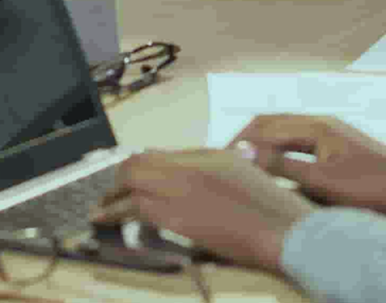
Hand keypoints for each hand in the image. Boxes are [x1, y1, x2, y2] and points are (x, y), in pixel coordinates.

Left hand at [92, 146, 316, 272]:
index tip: (128, 181)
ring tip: (100, 212)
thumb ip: (217, 169)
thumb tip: (192, 175)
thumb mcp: (246, 174)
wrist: (285, 231)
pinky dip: (118, 214)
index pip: (159, 154)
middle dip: (118, 180)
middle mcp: (190, 167)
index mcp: (208, 154)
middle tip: (109, 195)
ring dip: (112, 199)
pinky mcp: (179, 218)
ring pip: (131, 184)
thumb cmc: (274, 210)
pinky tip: (109, 221)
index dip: (138, 168)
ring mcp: (183, 189)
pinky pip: (136, 209)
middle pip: (137, 164)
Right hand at [229, 114, 385, 217]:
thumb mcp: (321, 182)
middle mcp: (319, 121)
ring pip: (283, 128)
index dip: (238, 143)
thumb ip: (282, 167)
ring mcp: (329, 130)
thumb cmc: (372, 186)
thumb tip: (244, 154)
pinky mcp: (336, 142)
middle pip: (270, 121)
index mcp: (314, 126)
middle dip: (245, 137)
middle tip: (224, 160)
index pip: (262, 127)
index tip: (218, 161)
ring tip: (244, 163)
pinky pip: (296, 137)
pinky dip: (277, 147)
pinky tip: (276, 165)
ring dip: (261, 142)